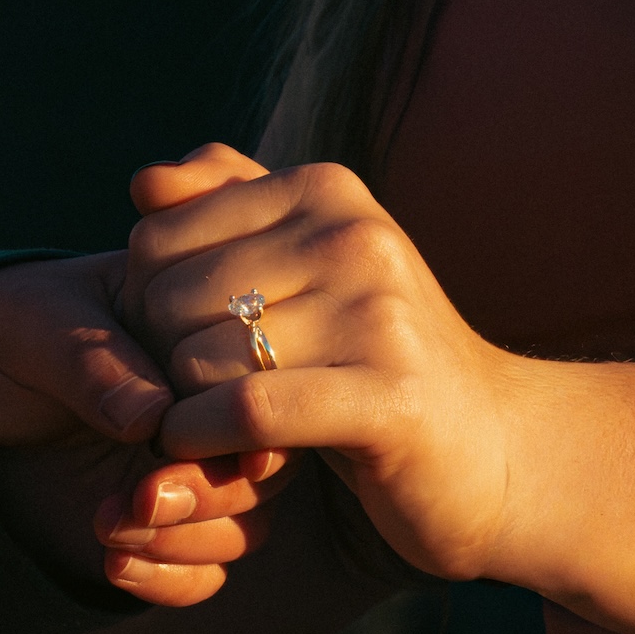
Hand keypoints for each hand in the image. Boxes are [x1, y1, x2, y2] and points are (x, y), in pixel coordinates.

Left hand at [0, 248, 292, 605]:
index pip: (266, 384)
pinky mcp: (165, 532)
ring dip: (188, 539)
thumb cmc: (3, 330)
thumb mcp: (35, 323)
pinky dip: (172, 582)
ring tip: (109, 526)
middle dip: (215, 493)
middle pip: (268, 467)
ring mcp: (194, 475)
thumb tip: (153, 414)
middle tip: (145, 495)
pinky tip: (114, 565)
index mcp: (207, 341)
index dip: (253, 424)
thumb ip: (92, 360)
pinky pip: (203, 576)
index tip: (216, 450)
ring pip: (247, 527)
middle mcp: (214, 414)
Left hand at [121, 146, 516, 580]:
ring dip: (179, 413)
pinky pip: (246, 411)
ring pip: (199, 359)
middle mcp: (355, 234)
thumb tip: (145, 182)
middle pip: (169, 301)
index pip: (156, 239)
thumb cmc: (375, 362)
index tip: (170, 352)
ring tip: (202, 431)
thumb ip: (229, 209)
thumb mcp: (308, 269)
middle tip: (184, 403)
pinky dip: (201, 438)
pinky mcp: (388, 396)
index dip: (139, 309)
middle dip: (156, 366)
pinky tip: (200, 451)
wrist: (495, 450)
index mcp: (326, 190)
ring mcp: (378, 313)